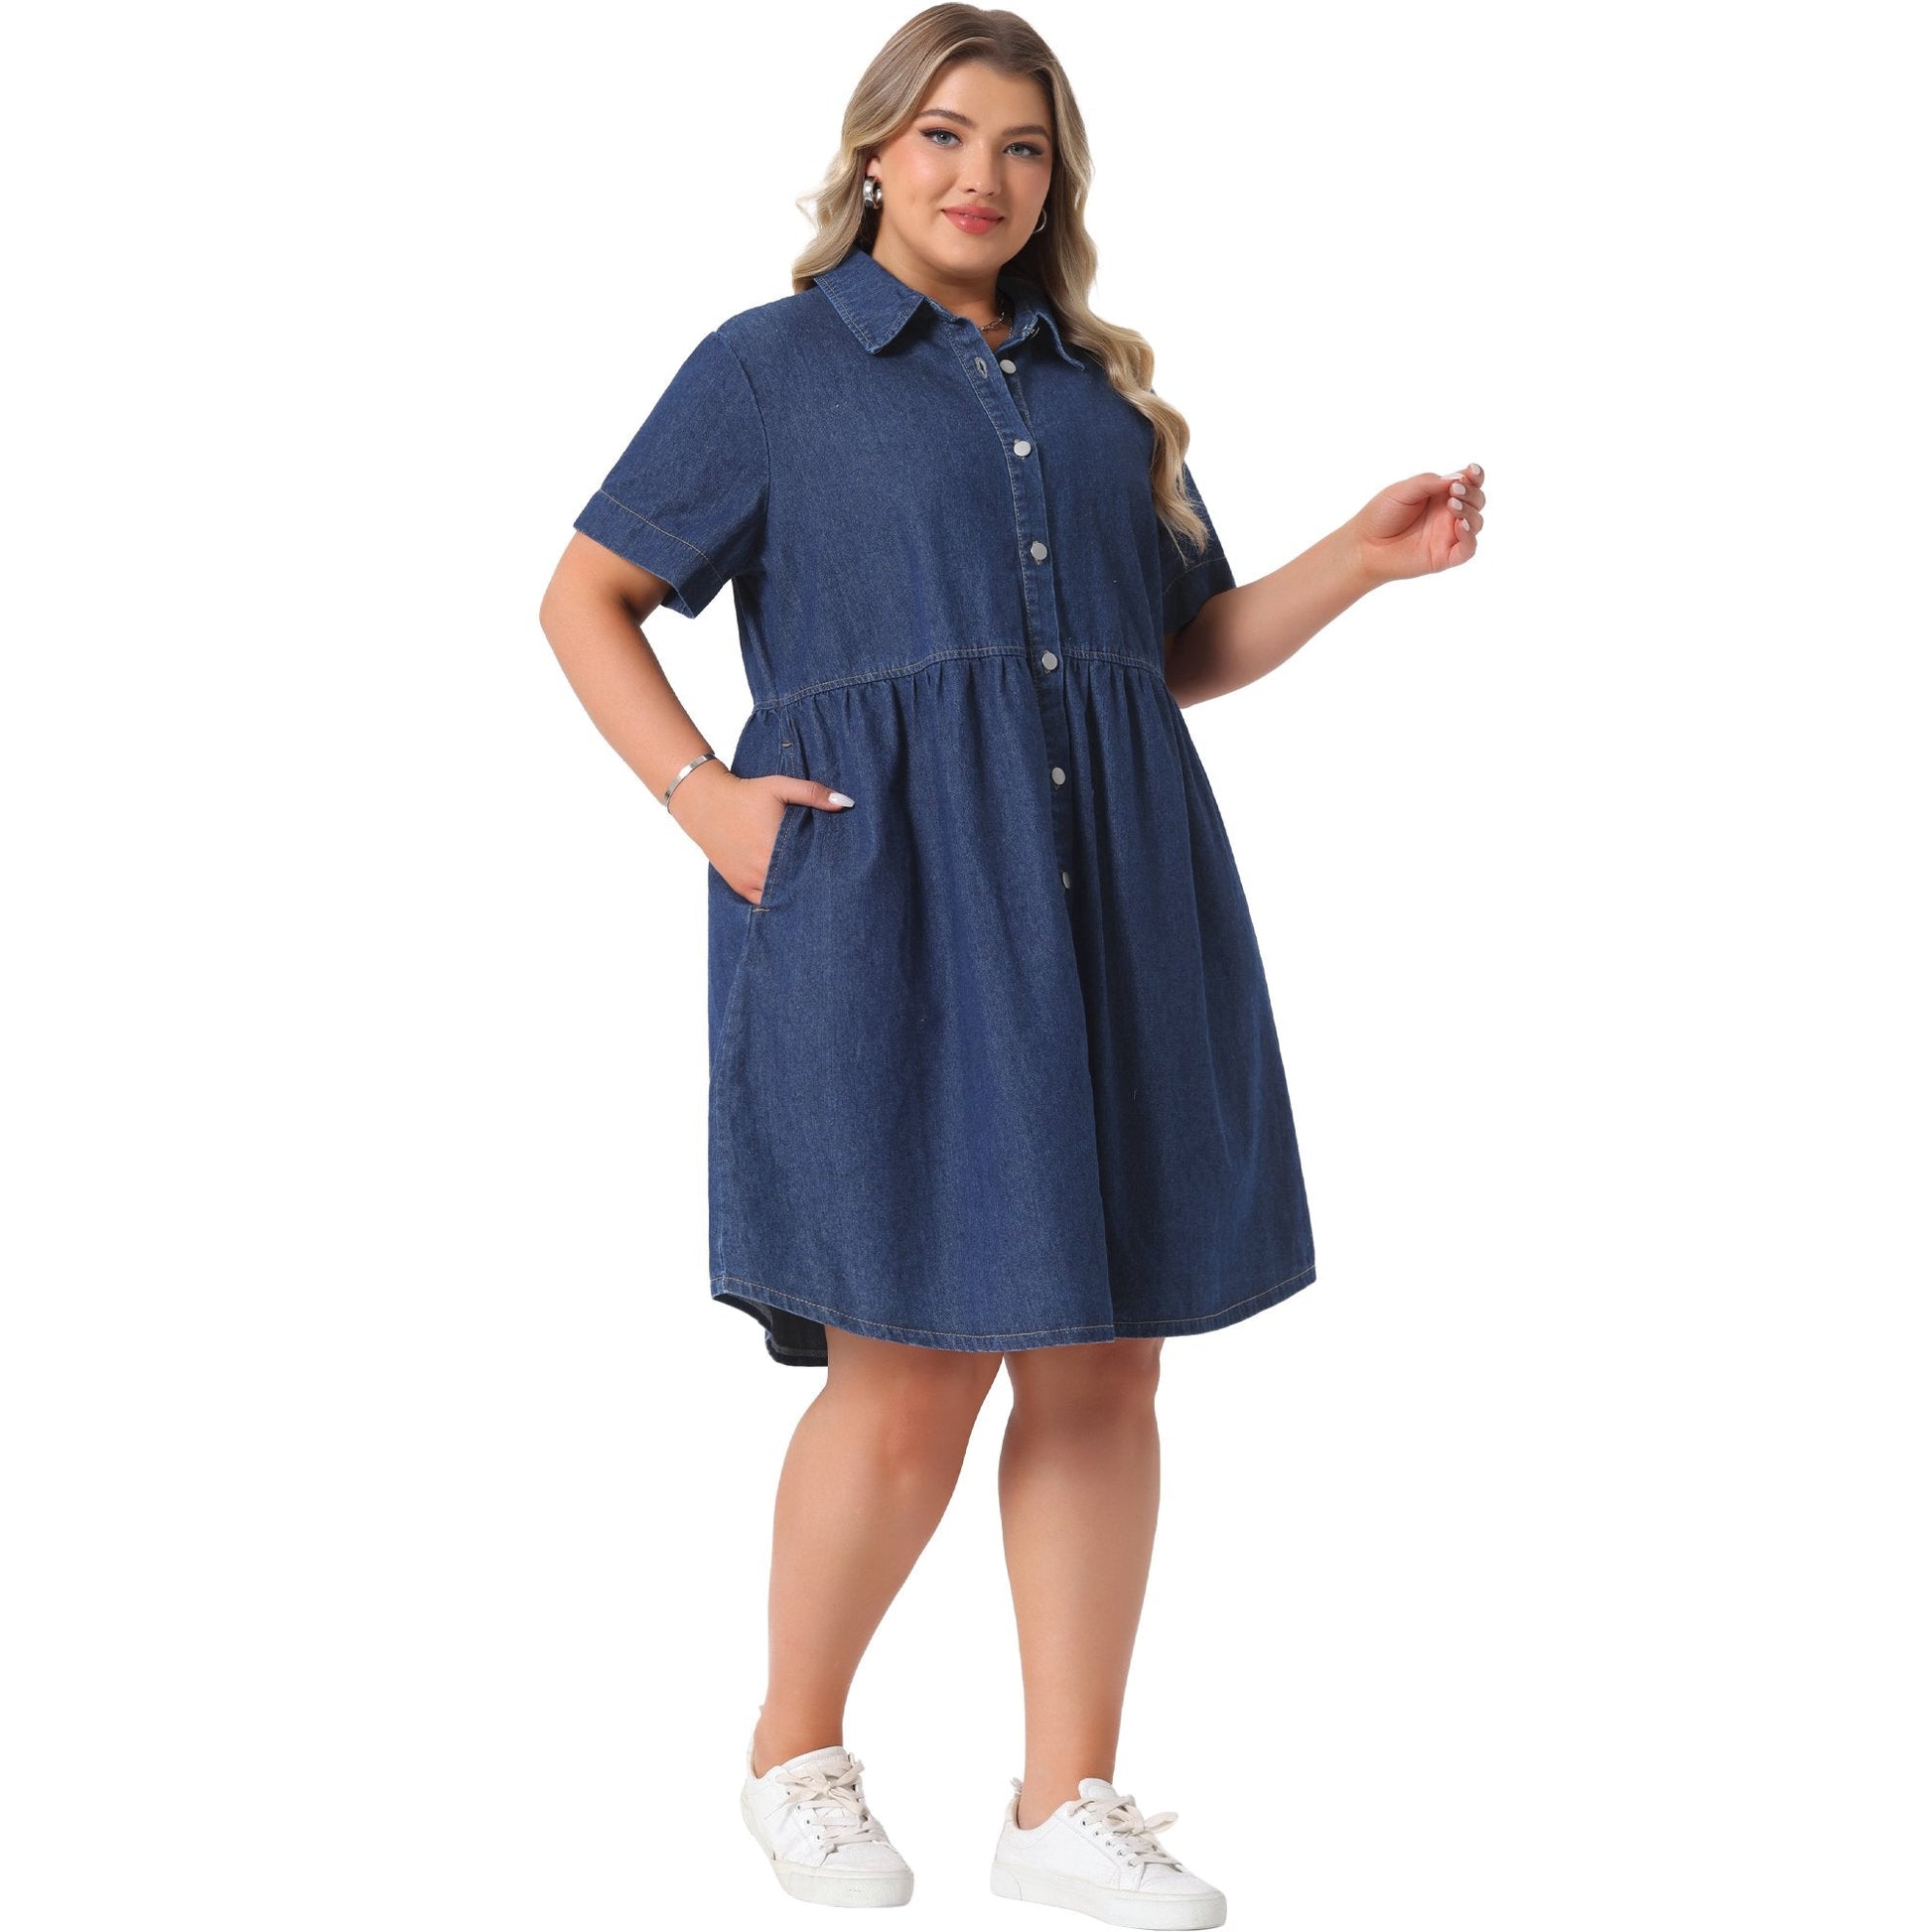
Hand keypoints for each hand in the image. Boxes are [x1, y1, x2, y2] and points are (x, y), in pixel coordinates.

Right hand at [670, 767, 853, 904]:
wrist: (705, 803)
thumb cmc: (745, 793)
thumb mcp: (780, 786)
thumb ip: (813, 793)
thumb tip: (846, 803)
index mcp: (776, 847)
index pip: (811, 870)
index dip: (827, 873)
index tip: (841, 872)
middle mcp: (762, 870)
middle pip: (797, 887)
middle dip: (813, 886)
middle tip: (833, 886)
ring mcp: (749, 881)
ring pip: (780, 898)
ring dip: (795, 894)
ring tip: (813, 892)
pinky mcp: (739, 886)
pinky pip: (762, 902)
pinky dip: (776, 899)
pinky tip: (789, 895)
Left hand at [1350, 462, 1485, 585]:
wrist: (1363, 545)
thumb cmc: (1381, 515)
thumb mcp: (1403, 491)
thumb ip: (1430, 482)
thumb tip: (1459, 478)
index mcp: (1440, 495)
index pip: (1468, 482)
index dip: (1475, 475)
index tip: (1472, 471)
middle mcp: (1447, 514)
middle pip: (1477, 500)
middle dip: (1472, 492)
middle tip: (1454, 491)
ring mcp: (1448, 535)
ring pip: (1477, 522)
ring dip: (1470, 511)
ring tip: (1452, 505)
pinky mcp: (1445, 556)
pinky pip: (1468, 548)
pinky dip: (1470, 537)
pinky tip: (1460, 526)